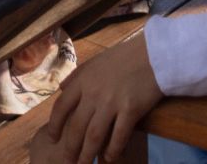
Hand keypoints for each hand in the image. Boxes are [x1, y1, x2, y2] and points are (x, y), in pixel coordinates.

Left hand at [41, 33, 161, 163]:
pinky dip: (112, 151)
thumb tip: (61, 89)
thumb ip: (77, 76)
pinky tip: (109, 159)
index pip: (61, 107)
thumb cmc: (124, 57)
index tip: (52, 138)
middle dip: (70, 148)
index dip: (55, 125)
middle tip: (66, 162)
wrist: (154, 54)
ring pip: (94, 136)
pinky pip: (118, 137)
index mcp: (83, 80)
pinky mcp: (131, 110)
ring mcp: (112, 102)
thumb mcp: (95, 61)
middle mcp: (94, 93)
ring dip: (87, 155)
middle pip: (76, 127)